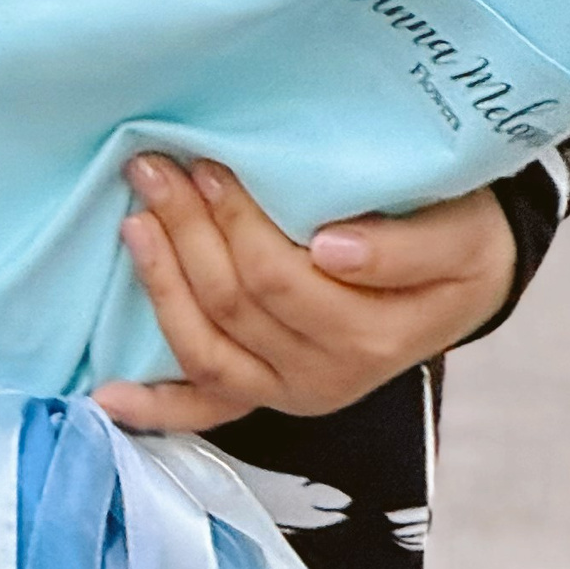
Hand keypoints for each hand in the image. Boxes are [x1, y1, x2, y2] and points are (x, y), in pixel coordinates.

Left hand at [92, 155, 517, 433]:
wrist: (464, 280)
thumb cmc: (455, 243)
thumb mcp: (456, 237)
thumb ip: (401, 249)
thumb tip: (331, 249)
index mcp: (370, 339)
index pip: (280, 282)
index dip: (235, 222)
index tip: (208, 161)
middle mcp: (325, 378)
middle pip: (234, 305)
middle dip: (188, 231)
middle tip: (156, 167)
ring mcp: (286, 390)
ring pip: (204, 347)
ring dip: (160, 283)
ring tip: (135, 217)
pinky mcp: (262, 390)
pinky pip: (203, 407)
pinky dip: (154, 406)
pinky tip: (106, 395)